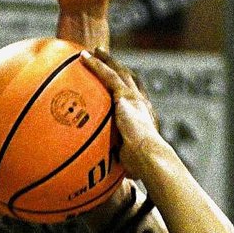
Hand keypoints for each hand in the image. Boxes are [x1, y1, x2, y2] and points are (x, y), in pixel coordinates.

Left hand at [79, 49, 161, 177]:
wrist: (150, 157)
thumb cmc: (142, 167)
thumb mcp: (129, 163)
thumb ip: (119, 164)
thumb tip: (107, 180)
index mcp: (145, 119)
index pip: (137, 100)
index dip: (128, 91)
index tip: (120, 87)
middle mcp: (142, 104)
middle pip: (129, 80)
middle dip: (117, 69)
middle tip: (106, 60)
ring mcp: (134, 98)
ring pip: (118, 72)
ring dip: (105, 61)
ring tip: (93, 51)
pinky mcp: (125, 97)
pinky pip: (107, 76)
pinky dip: (96, 65)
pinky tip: (83, 58)